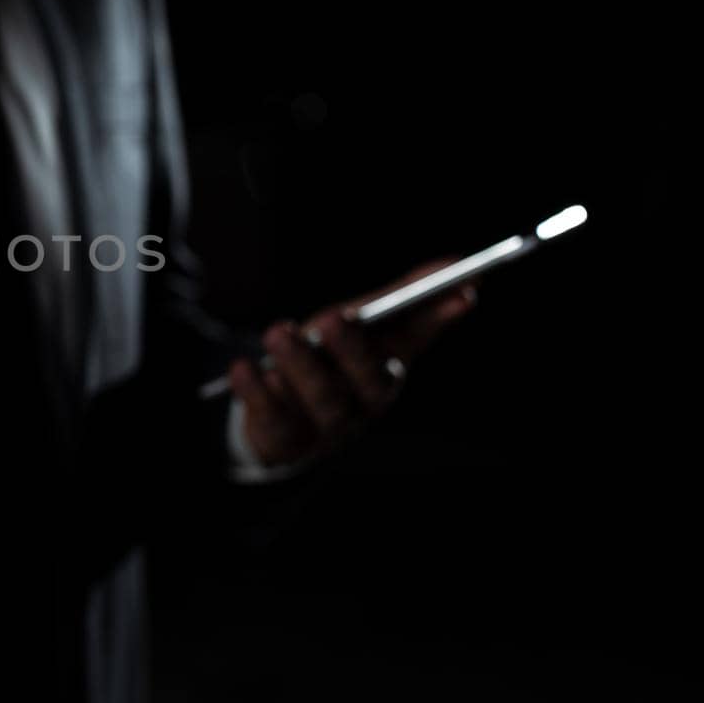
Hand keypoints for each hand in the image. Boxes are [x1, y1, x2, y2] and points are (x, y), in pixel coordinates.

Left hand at [228, 258, 478, 466]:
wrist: (281, 423)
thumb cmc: (330, 361)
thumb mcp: (358, 326)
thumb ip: (401, 298)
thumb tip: (455, 263)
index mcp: (387, 366)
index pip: (417, 339)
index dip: (435, 318)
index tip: (460, 290)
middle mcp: (363, 399)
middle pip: (368, 379)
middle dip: (353, 348)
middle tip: (335, 316)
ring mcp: (327, 424)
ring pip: (322, 399)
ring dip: (301, 365)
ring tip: (277, 332)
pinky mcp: (287, 438)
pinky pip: (275, 418)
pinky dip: (258, 391)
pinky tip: (244, 367)